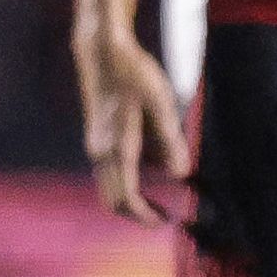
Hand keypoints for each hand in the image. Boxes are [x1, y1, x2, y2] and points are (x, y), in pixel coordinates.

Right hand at [75, 27, 187, 222]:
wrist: (103, 53)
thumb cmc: (135, 75)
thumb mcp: (162, 104)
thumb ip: (171, 141)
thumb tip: (180, 174)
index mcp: (117, 146)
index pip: (126, 196)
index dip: (145, 214)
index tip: (164, 223)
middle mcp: (101, 151)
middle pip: (113, 198)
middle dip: (137, 213)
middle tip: (165, 217)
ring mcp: (96, 144)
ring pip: (109, 185)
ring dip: (132, 197)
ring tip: (163, 199)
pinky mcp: (98, 136)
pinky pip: (111, 169)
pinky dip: (129, 179)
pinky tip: (155, 167)